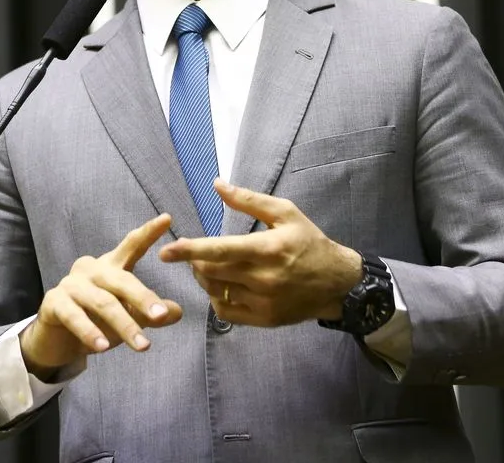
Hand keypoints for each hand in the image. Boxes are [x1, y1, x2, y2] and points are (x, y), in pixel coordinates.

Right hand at [20, 214, 182, 378]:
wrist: (56, 341)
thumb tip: (176, 312)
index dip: (148, 232)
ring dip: (124, 325)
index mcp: (111, 266)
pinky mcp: (53, 303)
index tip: (167, 218)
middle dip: (143, 298)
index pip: (131, 246)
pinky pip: (74, 317)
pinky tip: (103, 347)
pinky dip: (90, 332)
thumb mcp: (128, 317)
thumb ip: (150, 313)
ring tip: (142, 346)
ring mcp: (70, 284)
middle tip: (160, 316)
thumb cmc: (96, 321)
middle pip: (121, 279)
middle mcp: (91, 269)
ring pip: (102, 302)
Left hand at [158, 179, 362, 326]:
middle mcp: (264, 278)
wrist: (337, 282)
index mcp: (268, 249)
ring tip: (209, 267)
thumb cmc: (309, 242)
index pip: (220, 250)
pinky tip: (223, 285)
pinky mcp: (264, 319)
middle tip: (195, 253)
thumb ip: (248, 200)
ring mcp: (263, 302)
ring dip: (204, 278)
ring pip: (216, 291)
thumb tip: (217, 184)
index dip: (190, 250)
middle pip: (211, 272)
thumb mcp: (285, 213)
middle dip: (195, 261)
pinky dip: (216, 297)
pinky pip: (226, 311)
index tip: (166, 251)